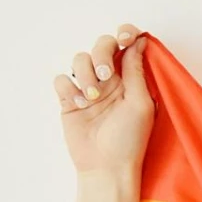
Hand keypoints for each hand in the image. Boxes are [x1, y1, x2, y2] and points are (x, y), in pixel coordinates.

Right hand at [54, 24, 153, 177]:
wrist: (106, 167)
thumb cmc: (129, 140)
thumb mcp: (140, 103)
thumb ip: (136, 71)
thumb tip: (140, 42)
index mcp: (130, 79)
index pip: (126, 46)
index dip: (124, 34)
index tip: (124, 37)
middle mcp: (110, 80)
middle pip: (101, 45)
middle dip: (101, 53)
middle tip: (107, 75)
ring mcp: (88, 89)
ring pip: (79, 59)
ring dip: (85, 73)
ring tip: (92, 97)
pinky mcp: (69, 99)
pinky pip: (61, 79)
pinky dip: (68, 87)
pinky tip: (78, 103)